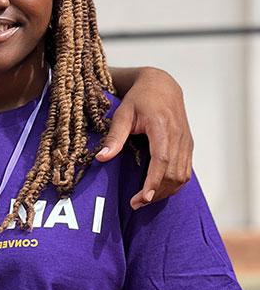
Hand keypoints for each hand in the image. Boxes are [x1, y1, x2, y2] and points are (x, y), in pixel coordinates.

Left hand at [97, 67, 192, 208]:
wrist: (162, 86)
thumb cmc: (140, 99)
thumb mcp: (122, 113)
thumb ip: (114, 136)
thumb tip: (101, 158)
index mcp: (162, 127)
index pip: (162, 160)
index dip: (153, 181)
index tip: (143, 198)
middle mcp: (178, 136)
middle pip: (173, 173)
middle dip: (156, 192)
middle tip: (136, 204)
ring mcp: (186, 142)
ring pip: (182, 176)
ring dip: (165, 192)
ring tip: (144, 200)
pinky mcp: (188, 146)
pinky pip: (186, 171)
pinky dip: (174, 185)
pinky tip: (158, 190)